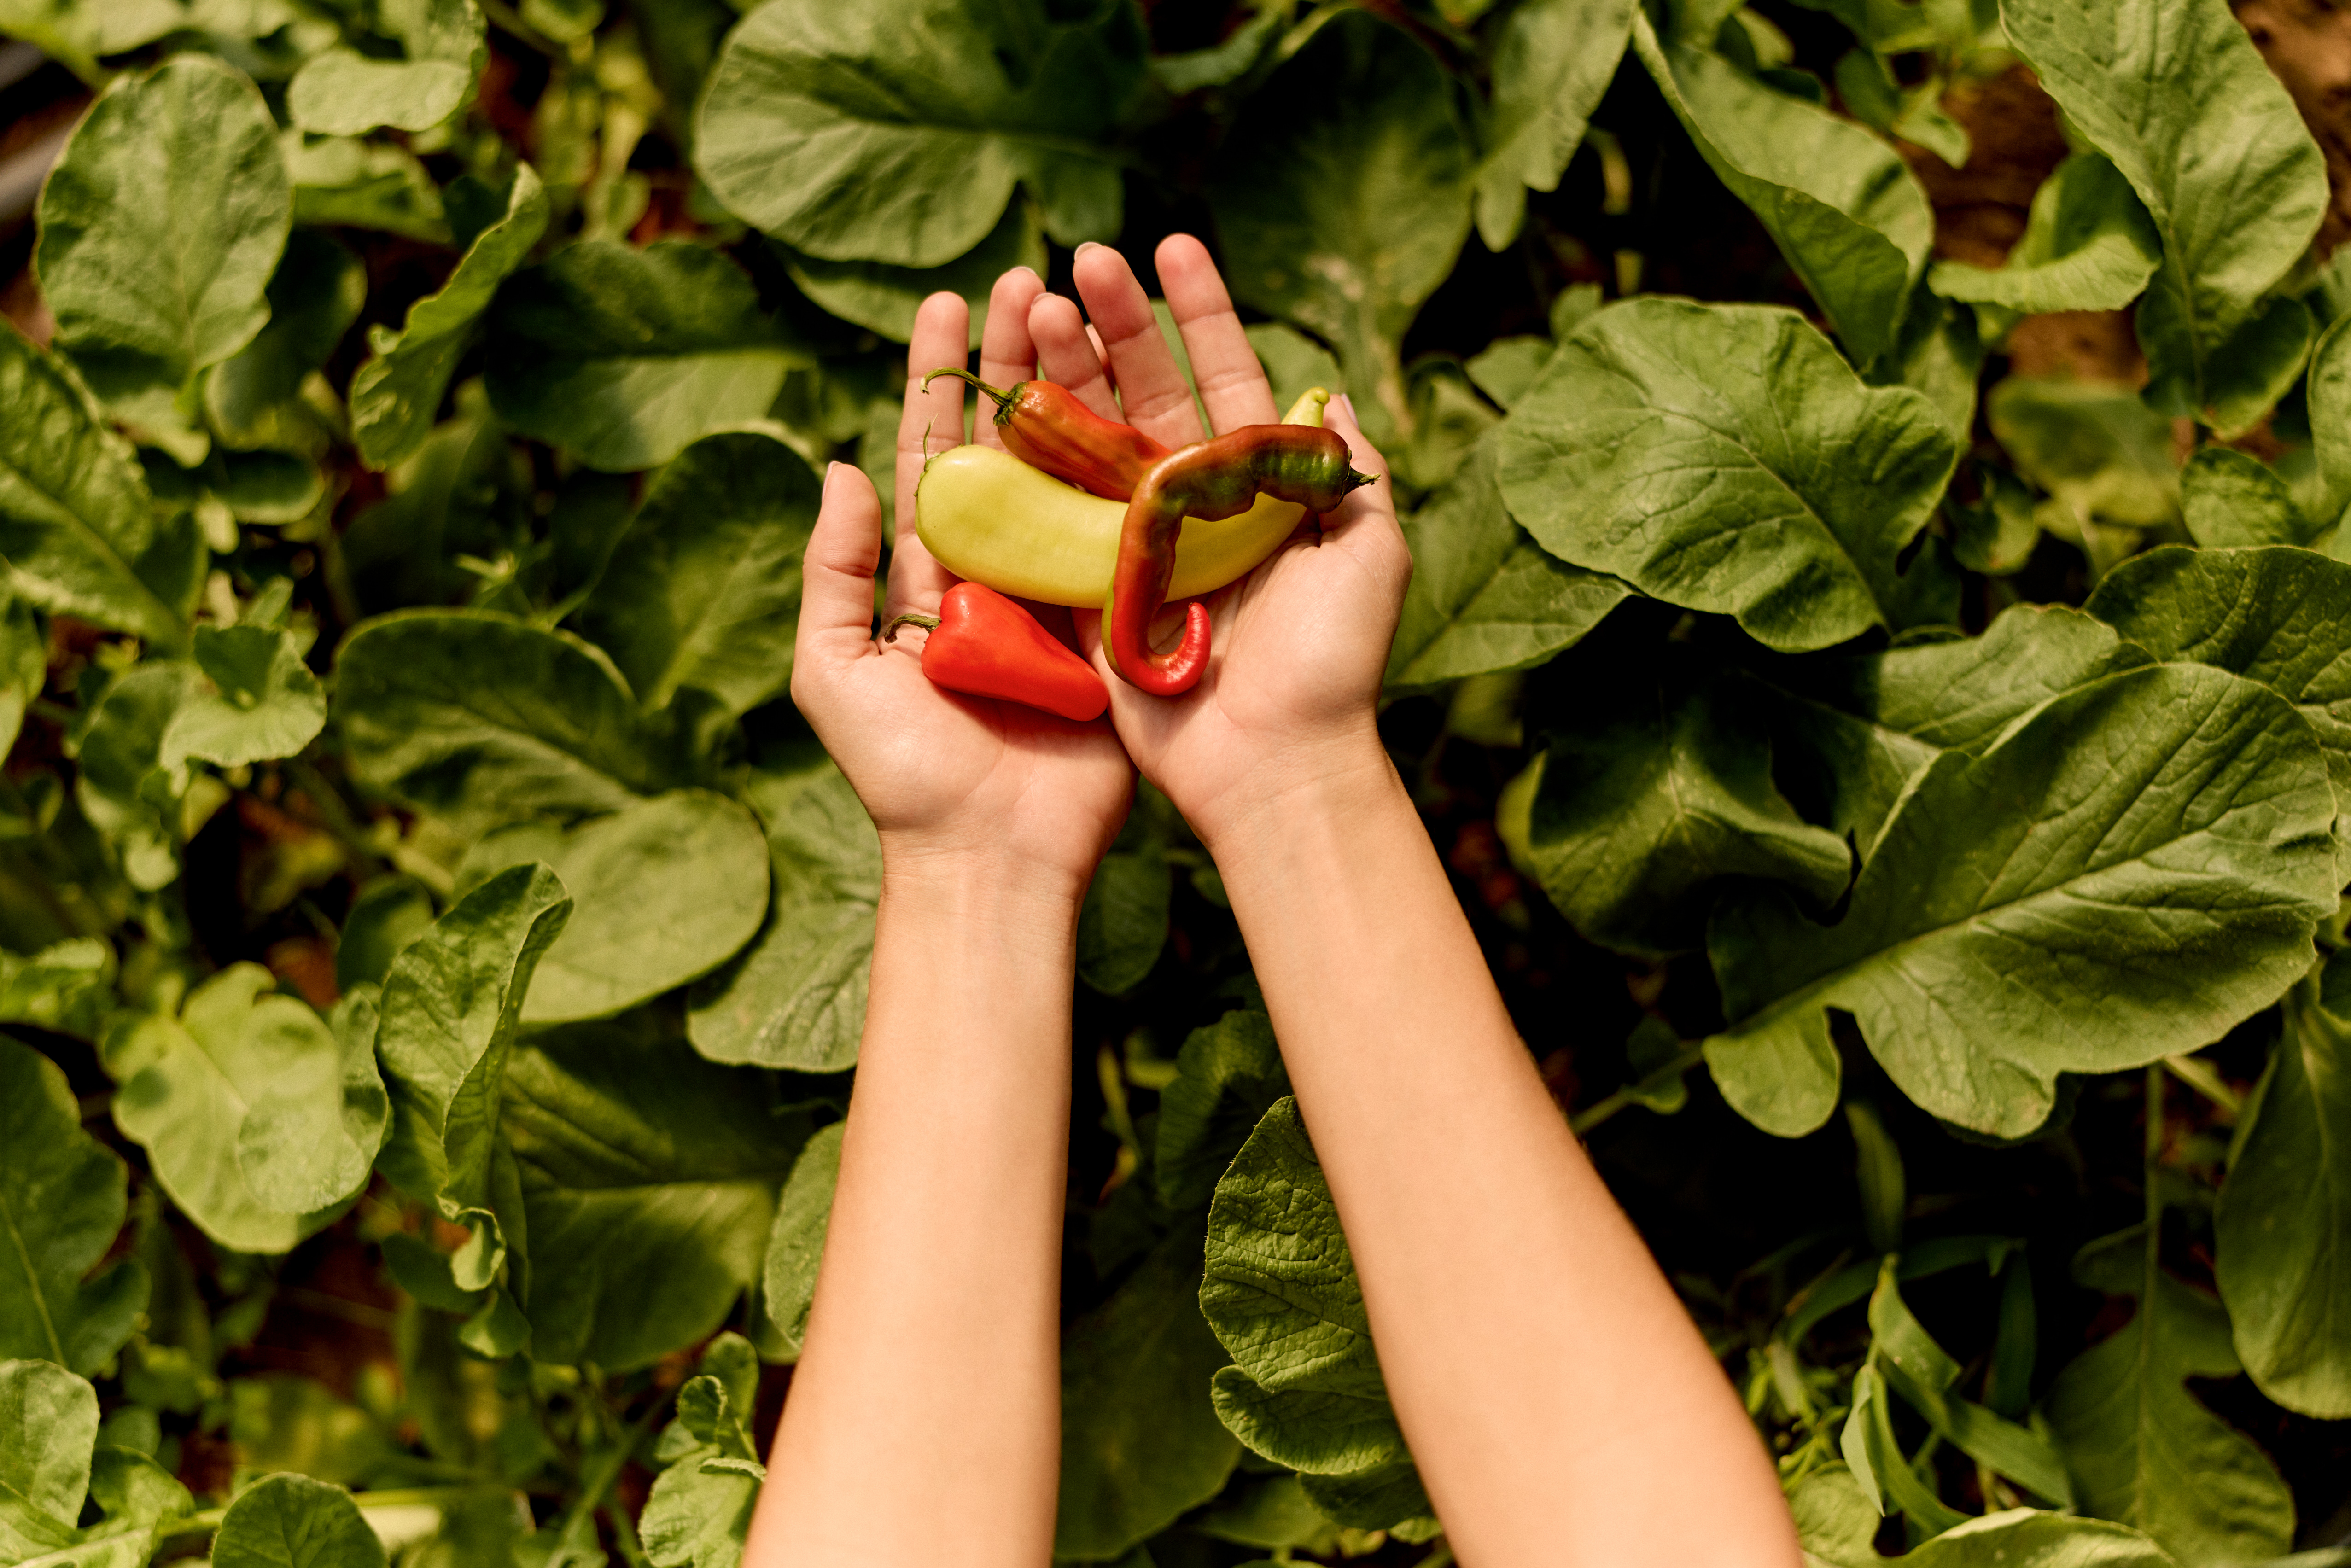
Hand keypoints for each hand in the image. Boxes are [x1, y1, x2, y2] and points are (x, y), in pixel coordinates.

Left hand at [790, 276, 1133, 895]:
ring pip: (1069, 471)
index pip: (929, 454)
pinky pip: (1126, 535)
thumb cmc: (904, 775)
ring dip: (1077, 391)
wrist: (991, 855)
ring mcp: (1061, 593)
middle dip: (1013, 361)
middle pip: (1005, 444)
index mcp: (929, 575)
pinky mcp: (1116, 624)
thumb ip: (831, 573)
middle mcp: (997, 570)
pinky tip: (1149, 399)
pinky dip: (1136, 467)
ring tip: (1081, 310)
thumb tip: (838, 469)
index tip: (944, 305)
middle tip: (1026, 279)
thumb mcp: (834, 673)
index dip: (935, 379)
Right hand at [1023, 236, 1412, 846]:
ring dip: (1064, 370)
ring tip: (1036, 305)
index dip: (1200, 312)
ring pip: (1092, 439)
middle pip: (1147, 395)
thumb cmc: (1334, 665)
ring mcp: (1136, 547)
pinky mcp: (1087, 593)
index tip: (1172, 245)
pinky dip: (1025, 457)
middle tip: (1081, 259)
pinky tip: (1001, 396)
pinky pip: (1050, 516)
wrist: (1275, 766)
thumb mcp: (1371, 553)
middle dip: (1115, 324)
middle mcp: (1195, 508)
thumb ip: (1347, 471)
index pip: (1225, 378)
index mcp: (1258, 490)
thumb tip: (1334, 392)